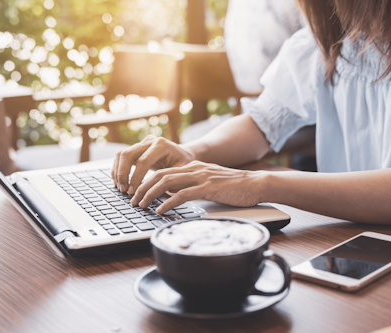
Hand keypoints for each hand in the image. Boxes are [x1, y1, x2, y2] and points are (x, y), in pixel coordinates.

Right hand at [112, 135, 194, 193]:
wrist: (183, 154)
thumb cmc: (183, 164)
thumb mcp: (181, 171)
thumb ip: (169, 178)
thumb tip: (156, 192)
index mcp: (161, 145)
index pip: (143, 161)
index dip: (135, 177)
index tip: (132, 191)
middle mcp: (149, 141)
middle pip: (127, 154)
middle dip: (122, 174)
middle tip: (124, 190)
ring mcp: (142, 143)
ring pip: (121, 154)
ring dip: (118, 172)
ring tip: (121, 188)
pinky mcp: (136, 148)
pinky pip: (121, 157)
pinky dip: (118, 169)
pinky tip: (119, 182)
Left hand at [130, 161, 267, 213]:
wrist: (255, 184)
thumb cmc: (235, 187)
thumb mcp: (211, 182)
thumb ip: (195, 185)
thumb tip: (177, 195)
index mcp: (194, 167)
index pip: (164, 171)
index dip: (148, 182)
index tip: (139, 193)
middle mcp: (195, 169)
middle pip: (160, 175)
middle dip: (143, 188)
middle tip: (134, 201)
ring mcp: (201, 177)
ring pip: (167, 182)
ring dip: (150, 195)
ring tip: (142, 206)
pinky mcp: (207, 188)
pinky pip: (182, 194)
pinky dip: (168, 203)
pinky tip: (160, 210)